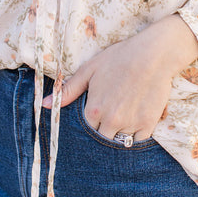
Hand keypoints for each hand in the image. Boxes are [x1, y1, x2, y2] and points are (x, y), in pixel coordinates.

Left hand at [42, 14, 197, 141]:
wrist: (154, 54)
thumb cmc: (120, 58)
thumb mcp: (90, 69)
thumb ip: (68, 90)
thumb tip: (43, 104)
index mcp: (94, 109)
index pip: (86, 130)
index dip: (91, 123)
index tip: (97, 115)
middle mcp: (110, 121)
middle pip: (102, 139)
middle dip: (104, 131)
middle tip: (110, 118)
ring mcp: (130, 124)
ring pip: (120, 142)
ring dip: (120, 134)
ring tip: (125, 116)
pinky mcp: (148, 124)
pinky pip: (139, 141)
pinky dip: (136, 136)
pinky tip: (136, 122)